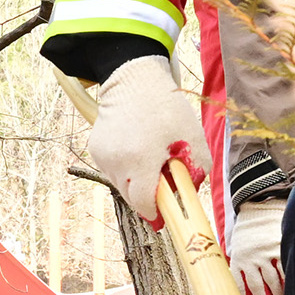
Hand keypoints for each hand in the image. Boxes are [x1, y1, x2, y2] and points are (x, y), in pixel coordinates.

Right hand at [82, 55, 201, 225]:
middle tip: (162, 180)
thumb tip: (191, 193)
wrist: (133, 80)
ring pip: (121, 184)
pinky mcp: (95, 150)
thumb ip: (198, 168)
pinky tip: (135, 148)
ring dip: (136, 180)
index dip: (155, 211)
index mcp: (141, 158)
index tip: (164, 215)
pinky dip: (125, 168)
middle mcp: (117, 161)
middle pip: (131, 197)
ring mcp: (103, 156)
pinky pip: (112, 171)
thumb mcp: (192, 135)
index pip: (144, 202)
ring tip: (149, 158)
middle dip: (147, 195)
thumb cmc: (166, 107)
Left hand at [228, 197, 286, 294]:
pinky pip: (286, 267)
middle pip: (259, 287)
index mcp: (237, 259)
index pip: (240, 287)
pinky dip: (290, 280)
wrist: (259, 206)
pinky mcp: (280, 245)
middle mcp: (250, 257)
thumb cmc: (247, 234)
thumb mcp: (237, 250)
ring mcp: (266, 252)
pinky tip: (294, 290)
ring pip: (274, 280)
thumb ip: (240, 270)